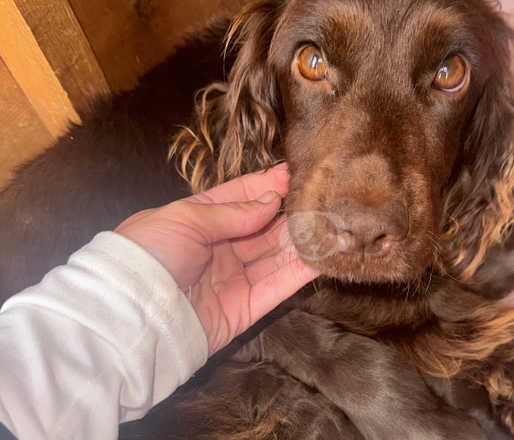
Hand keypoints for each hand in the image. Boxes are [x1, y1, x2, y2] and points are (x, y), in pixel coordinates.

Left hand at [116, 164, 318, 354]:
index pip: (240, 196)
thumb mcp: (184, 220)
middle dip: (291, 212)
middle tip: (323, 198)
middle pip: (264, 226)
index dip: (268, 184)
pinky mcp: (245, 308)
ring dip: (302, 241)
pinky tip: (323, 256)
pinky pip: (278, 287)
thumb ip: (232, 212)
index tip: (297, 173)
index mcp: (199, 220)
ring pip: (276, 256)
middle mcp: (219, 247)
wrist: (130, 318)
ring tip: (332, 224)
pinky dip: (300, 273)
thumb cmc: (149, 254)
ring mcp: (234, 278)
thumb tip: (272, 200)